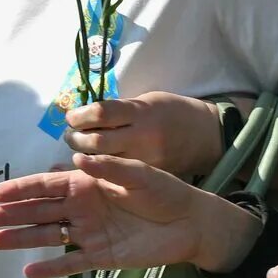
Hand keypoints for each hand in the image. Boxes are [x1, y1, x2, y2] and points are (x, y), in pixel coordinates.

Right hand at [0, 153, 259, 277]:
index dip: (20, 189)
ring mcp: (89, 233)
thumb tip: (77, 160)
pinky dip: (50, 268)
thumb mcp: (140, 174)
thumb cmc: (166, 191)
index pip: (46, 185)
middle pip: (38, 211)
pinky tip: (28, 272)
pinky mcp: (101, 257)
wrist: (191, 224)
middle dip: (9, 215)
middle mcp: (82, 208)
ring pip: (47, 236)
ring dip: (20, 239)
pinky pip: (70, 263)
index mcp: (87, 184)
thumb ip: (108, 169)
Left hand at [60, 92, 227, 179]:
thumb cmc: (172, 112)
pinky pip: (117, 174)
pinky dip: (102, 169)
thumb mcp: (146, 102)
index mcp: (141, 112)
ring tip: (79, 150)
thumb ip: (118, 110)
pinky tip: (96, 164)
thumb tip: (84, 115)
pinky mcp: (148, 175)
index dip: (79, 116)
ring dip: (84, 156)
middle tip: (70, 135)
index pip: (100, 113)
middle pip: (96, 141)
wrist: (207, 137)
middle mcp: (141, 137)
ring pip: (103, 162)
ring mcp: (145, 160)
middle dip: (76, 139)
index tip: (71, 117)